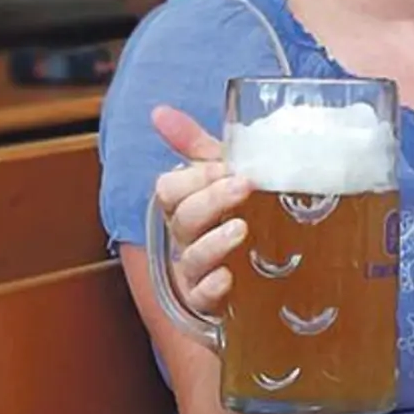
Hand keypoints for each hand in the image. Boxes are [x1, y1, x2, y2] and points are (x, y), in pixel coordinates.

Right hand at [151, 106, 251, 315]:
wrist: (254, 276)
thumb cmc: (230, 218)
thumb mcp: (220, 178)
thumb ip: (194, 146)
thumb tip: (158, 111)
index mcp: (185, 207)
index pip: (170, 189)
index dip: (194, 177)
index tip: (226, 167)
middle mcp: (186, 239)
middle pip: (183, 219)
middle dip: (210, 201)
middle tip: (243, 186)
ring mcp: (196, 273)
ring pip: (193, 258)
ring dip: (213, 243)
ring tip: (241, 230)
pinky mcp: (212, 302)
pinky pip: (203, 298)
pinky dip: (212, 288)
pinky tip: (228, 278)